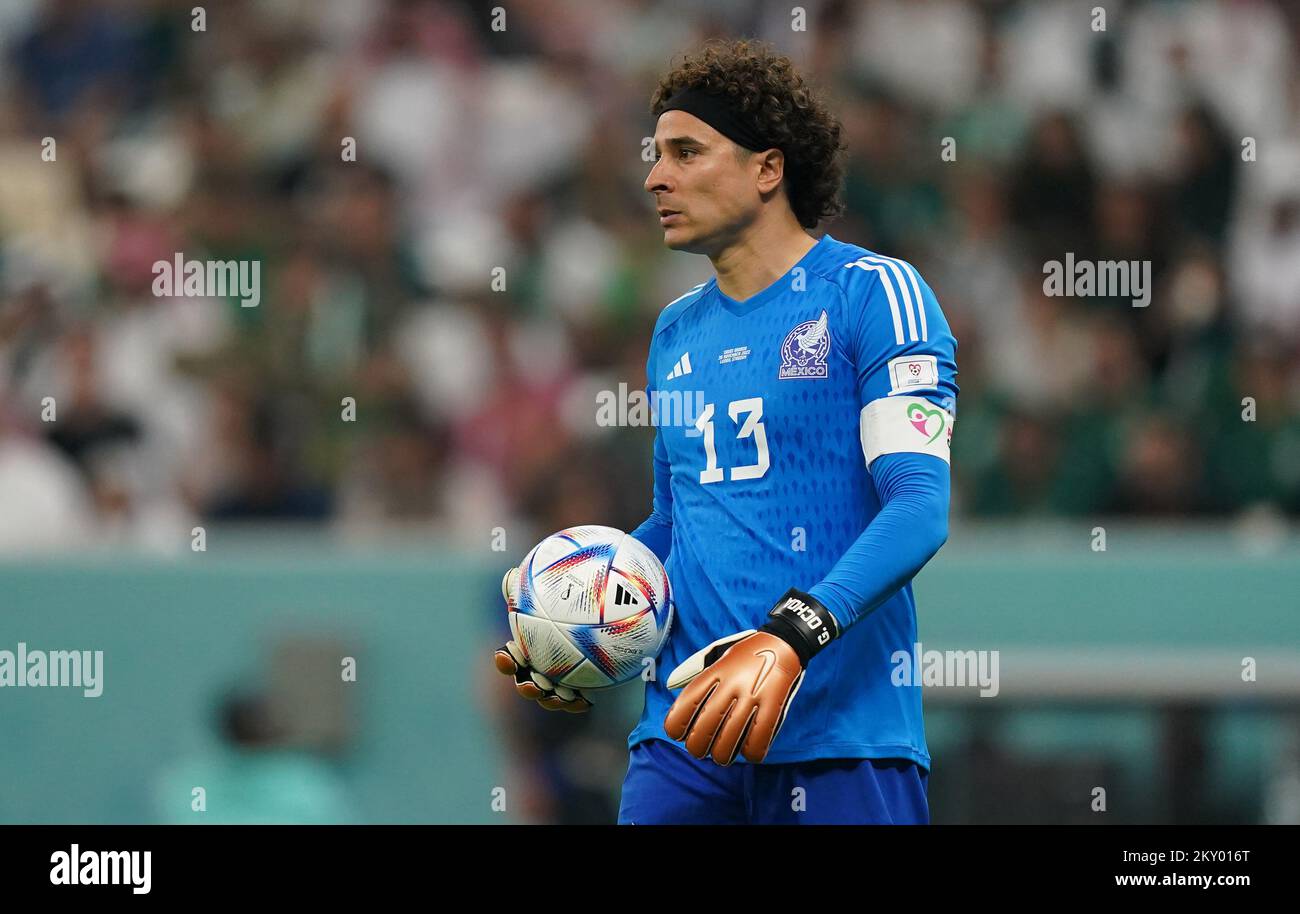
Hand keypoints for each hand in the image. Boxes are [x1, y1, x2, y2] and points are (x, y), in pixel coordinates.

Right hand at [493, 568, 593, 712]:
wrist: (600, 613)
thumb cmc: (569, 599)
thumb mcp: (549, 589)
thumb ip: (531, 584)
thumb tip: (511, 574)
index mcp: (528, 648)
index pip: (510, 656)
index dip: (504, 659)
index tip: (506, 653)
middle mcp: (539, 667)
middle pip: (526, 682)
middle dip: (526, 687)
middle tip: (532, 685)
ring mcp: (559, 680)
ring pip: (550, 697)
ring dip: (552, 700)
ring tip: (562, 696)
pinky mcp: (580, 688)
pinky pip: (576, 700)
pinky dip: (578, 702)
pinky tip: (587, 700)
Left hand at [664, 630, 803, 764]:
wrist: (783, 642)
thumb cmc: (745, 653)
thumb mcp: (716, 655)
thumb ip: (693, 670)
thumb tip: (671, 685)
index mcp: (715, 672)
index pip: (687, 701)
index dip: (677, 724)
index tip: (677, 734)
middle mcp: (731, 684)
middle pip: (705, 726)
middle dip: (697, 747)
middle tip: (699, 750)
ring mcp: (753, 695)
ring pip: (729, 738)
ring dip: (722, 755)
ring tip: (721, 756)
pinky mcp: (773, 704)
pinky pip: (759, 738)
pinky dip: (751, 752)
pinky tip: (748, 751)